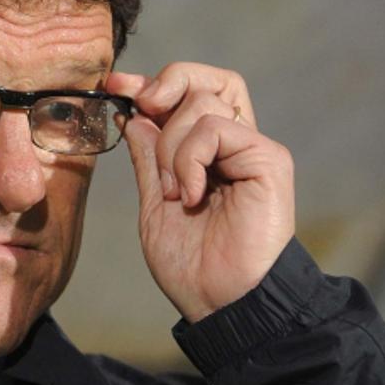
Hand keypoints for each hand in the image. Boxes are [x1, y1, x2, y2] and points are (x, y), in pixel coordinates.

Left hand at [107, 63, 294, 322]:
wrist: (222, 303)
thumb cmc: (192, 267)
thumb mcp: (155, 205)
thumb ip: (148, 159)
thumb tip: (133, 115)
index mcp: (209, 155)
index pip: (189, 94)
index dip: (153, 82)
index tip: (116, 87)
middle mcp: (235, 145)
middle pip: (205, 80)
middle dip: (164, 87)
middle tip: (144, 113)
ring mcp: (253, 150)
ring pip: (203, 102)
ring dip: (171, 146)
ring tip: (175, 193)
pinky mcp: (268, 160)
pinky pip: (217, 128)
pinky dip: (191, 158)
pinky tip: (192, 196)